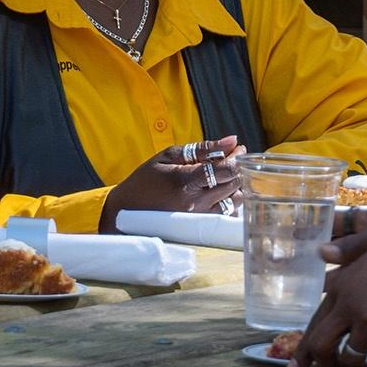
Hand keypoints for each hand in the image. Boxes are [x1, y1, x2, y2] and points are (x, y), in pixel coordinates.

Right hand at [100, 136, 243, 231]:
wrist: (128, 211)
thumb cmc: (146, 180)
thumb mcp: (168, 156)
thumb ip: (202, 148)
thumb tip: (231, 140)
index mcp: (185, 181)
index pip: (225, 169)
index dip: (237, 157)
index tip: (237, 148)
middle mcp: (196, 202)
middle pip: (234, 183)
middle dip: (238, 167)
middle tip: (234, 156)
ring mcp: (200, 216)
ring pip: (235, 199)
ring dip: (236, 184)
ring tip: (225, 174)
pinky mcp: (201, 226)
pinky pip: (228, 212)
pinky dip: (230, 199)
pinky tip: (221, 189)